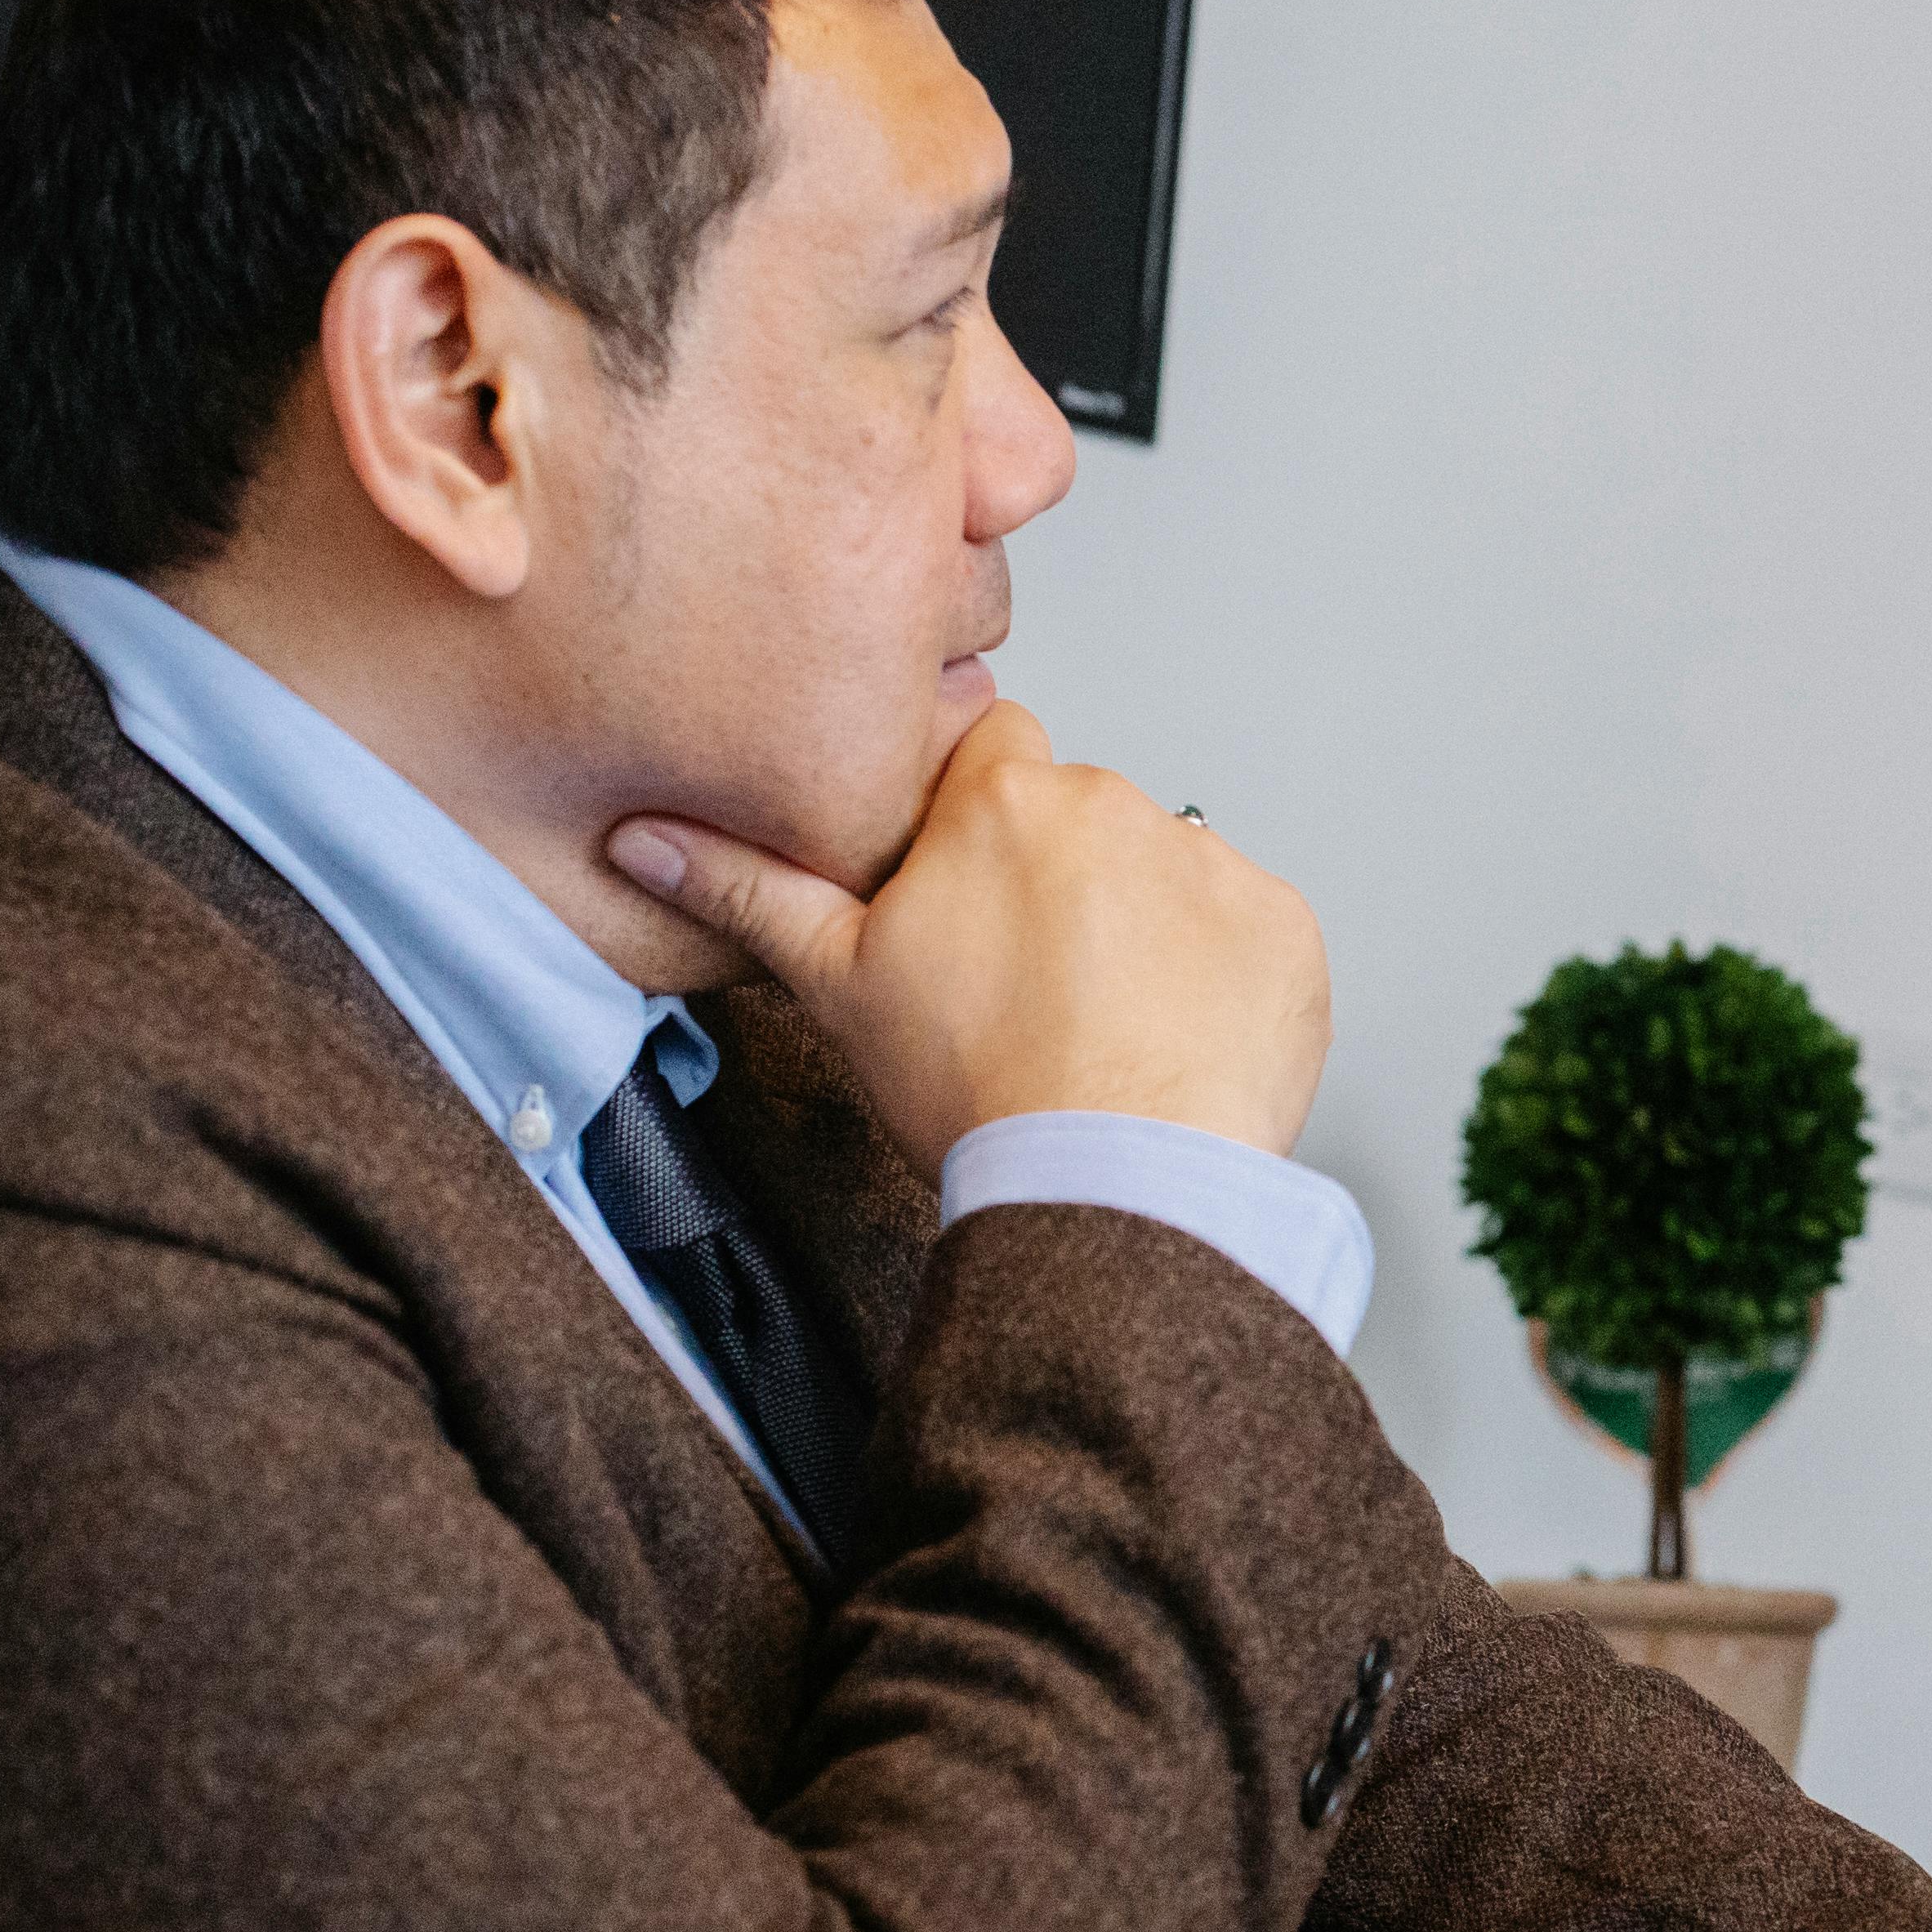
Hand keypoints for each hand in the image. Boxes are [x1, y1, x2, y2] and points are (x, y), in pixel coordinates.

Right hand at [606, 704, 1332, 1167]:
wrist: (1115, 1182)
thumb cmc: (978, 1090)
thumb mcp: (837, 985)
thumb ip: (748, 893)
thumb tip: (646, 840)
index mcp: (1004, 800)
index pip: (990, 749)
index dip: (974, 817)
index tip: (969, 885)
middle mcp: (1117, 807)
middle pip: (1080, 815)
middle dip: (1058, 879)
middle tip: (1029, 982)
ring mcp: (1211, 865)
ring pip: (1164, 871)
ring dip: (1142, 924)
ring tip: (1103, 1021)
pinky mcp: (1285, 929)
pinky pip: (1245, 930)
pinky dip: (1218, 973)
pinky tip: (1172, 1037)